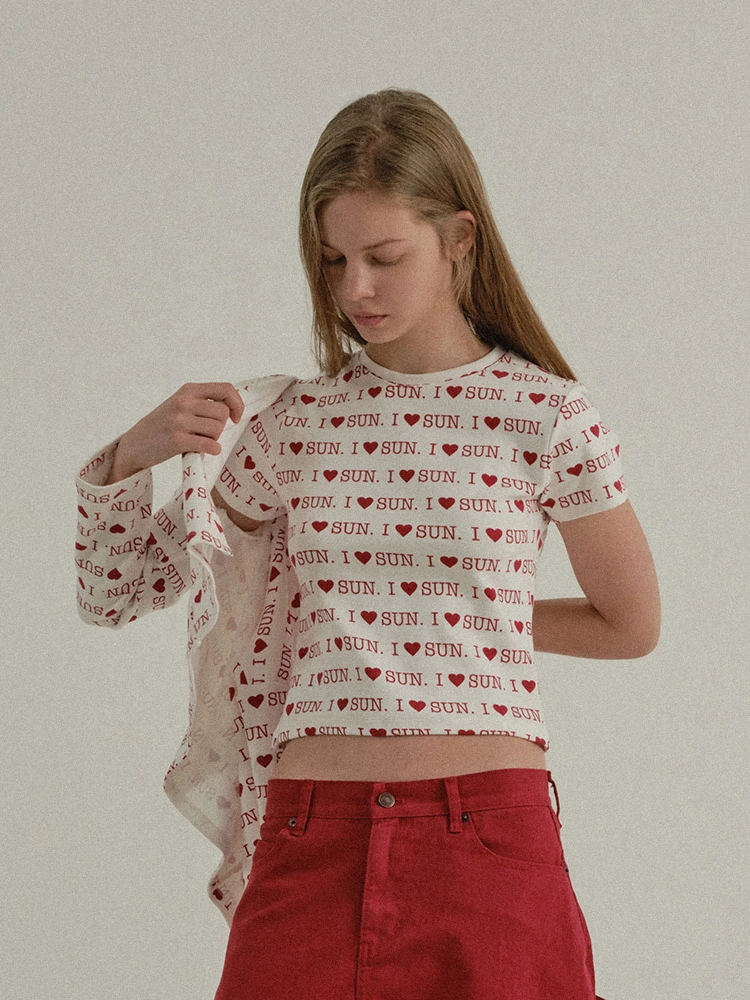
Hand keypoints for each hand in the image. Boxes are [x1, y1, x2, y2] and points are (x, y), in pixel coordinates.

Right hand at [107, 382, 244, 481]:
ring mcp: (179, 421)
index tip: (235, 418)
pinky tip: (202, 451)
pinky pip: (210, 445)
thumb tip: (233, 408)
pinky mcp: (177, 440)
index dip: (237, 404)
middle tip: (206, 434)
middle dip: (220, 426)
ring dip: (213, 439)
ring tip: (199, 441)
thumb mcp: (180, 404)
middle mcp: (184, 402)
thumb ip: (203, 402)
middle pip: (223, 413)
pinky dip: (212, 450)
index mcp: (188, 390)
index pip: (226, 389)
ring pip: (217, 429)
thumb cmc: (161, 426)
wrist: (134, 445)